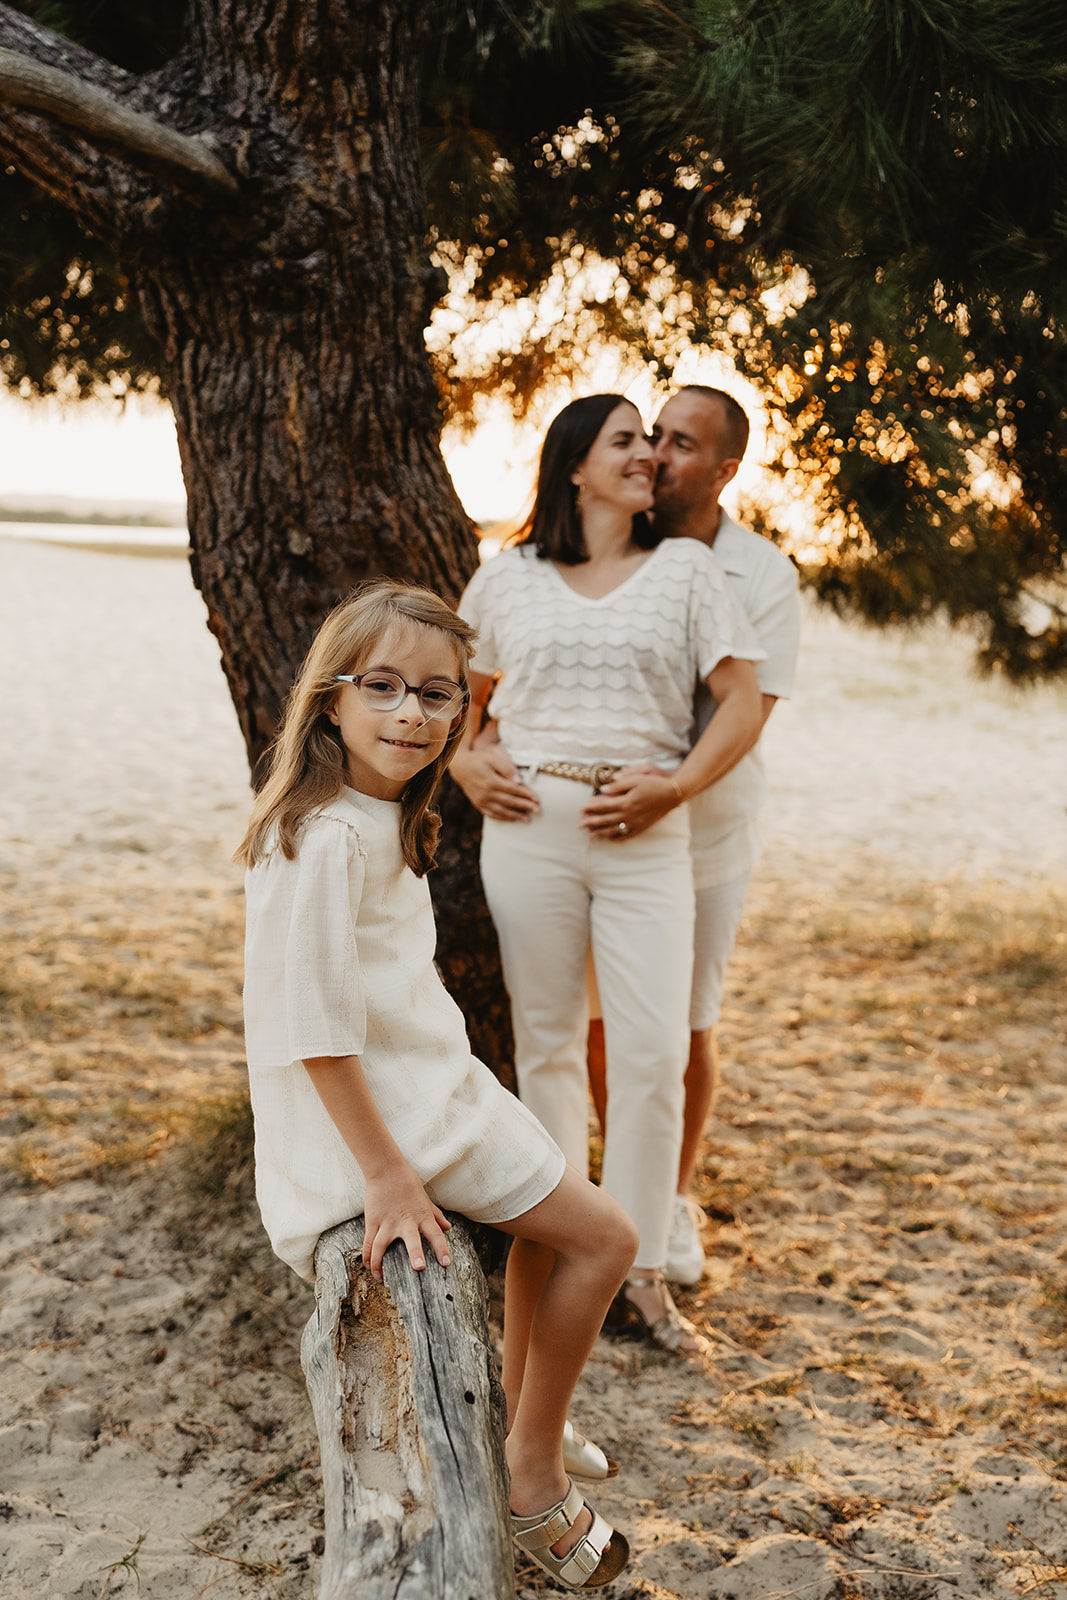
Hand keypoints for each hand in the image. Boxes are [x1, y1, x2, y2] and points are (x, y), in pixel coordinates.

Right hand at [362, 1164, 452, 1280]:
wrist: (386, 1170)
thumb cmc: (408, 1184)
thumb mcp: (425, 1199)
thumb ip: (436, 1215)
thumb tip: (447, 1228)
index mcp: (422, 1216)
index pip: (436, 1234)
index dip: (441, 1248)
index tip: (445, 1263)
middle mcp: (406, 1221)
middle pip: (412, 1239)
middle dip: (415, 1253)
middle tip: (419, 1267)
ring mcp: (387, 1222)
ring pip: (381, 1245)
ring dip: (380, 1262)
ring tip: (380, 1277)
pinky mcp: (373, 1221)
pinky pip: (368, 1242)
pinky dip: (368, 1257)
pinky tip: (369, 1267)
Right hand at [450, 743, 539, 821]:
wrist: (459, 766)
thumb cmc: (478, 759)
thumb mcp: (492, 758)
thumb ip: (506, 768)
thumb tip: (519, 781)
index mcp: (491, 781)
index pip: (513, 790)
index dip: (526, 794)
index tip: (537, 799)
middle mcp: (486, 794)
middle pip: (509, 802)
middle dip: (525, 806)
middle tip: (538, 811)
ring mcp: (481, 801)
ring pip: (501, 811)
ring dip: (515, 815)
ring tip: (527, 819)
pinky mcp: (478, 804)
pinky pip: (491, 814)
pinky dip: (502, 818)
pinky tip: (511, 819)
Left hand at [580, 765, 681, 839]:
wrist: (674, 794)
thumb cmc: (654, 783)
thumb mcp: (637, 778)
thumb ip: (619, 785)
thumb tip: (603, 788)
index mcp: (626, 801)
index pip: (604, 805)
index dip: (591, 807)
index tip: (580, 809)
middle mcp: (630, 814)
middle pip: (606, 819)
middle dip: (591, 822)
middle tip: (579, 826)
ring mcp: (636, 822)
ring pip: (615, 829)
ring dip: (601, 832)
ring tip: (590, 835)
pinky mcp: (643, 826)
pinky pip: (628, 835)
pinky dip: (618, 838)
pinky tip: (611, 839)